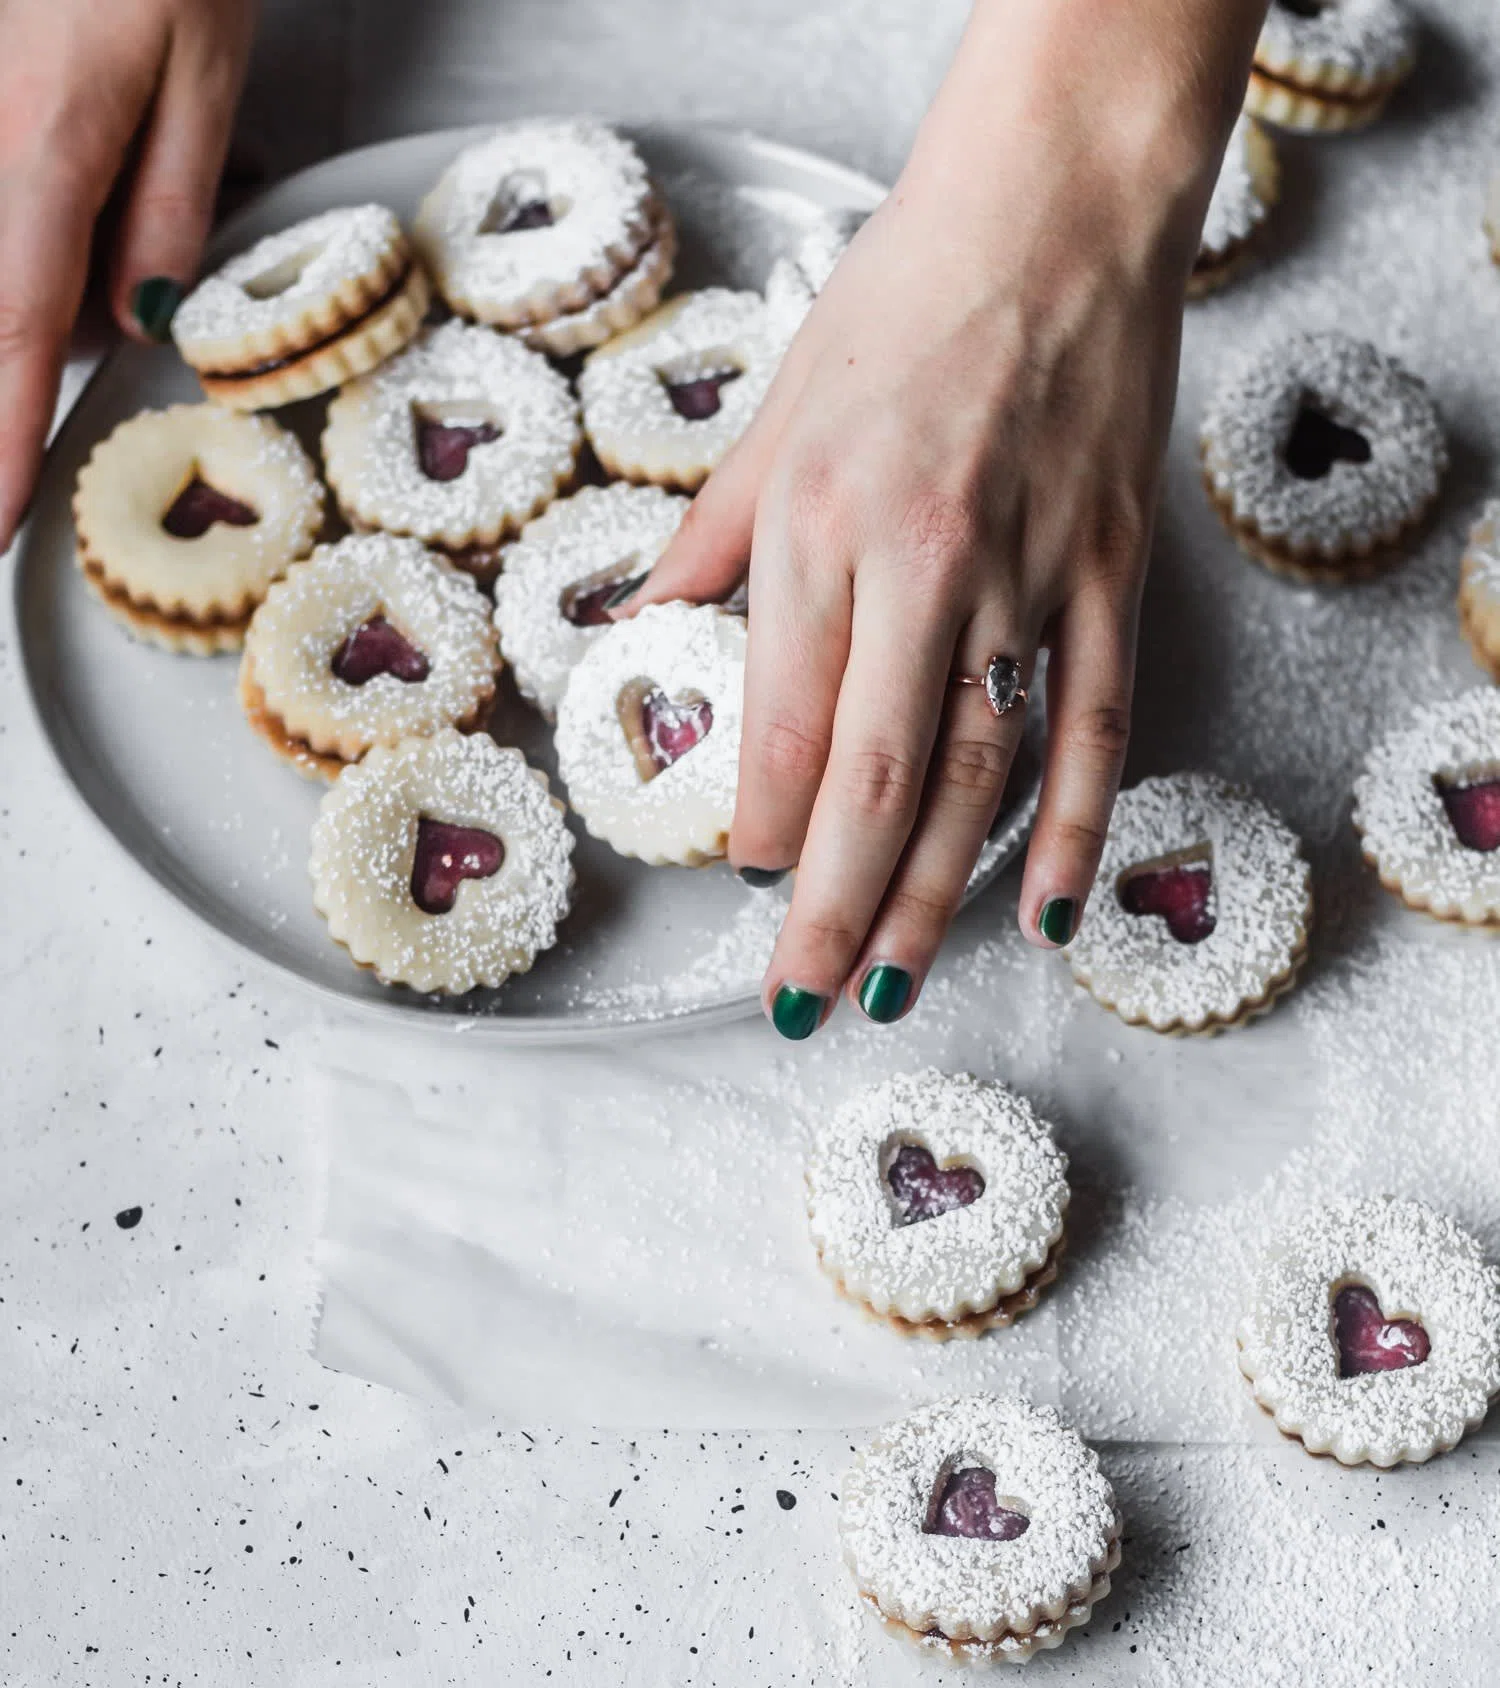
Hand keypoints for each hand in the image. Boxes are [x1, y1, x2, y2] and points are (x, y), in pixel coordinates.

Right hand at [0, 0, 256, 550]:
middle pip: (0, 293)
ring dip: (36, 273)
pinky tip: (80, 162)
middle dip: (28, 340)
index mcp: (47, 145)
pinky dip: (28, 225)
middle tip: (78, 335)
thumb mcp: (205, 73)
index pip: (12, 329)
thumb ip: (166, 210)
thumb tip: (134, 325)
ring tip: (105, 167)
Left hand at [623, 0, 1261, 1036]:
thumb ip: (709, 543)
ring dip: (935, 895)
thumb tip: (640, 629)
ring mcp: (1031, 576)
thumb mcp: (772, 415)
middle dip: (831, 911)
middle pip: (875, 779)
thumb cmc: (904, 301)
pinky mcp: (1114, 575)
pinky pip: (1096, 725)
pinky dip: (1073, 828)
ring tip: (896, 985)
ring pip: (981, 773)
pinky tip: (1044, 912)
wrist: (1058, 210)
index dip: (759, 825)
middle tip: (802, 1005)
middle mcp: (922, 565)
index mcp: (821, 526)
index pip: (780, 722)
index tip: (747, 883)